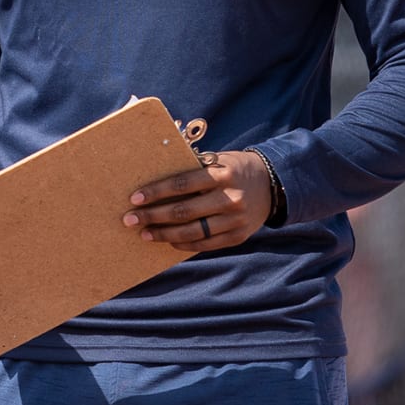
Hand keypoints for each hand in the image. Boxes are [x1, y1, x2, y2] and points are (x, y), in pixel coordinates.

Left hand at [124, 149, 272, 252]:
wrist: (274, 184)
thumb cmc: (234, 169)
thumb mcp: (218, 160)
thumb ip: (193, 169)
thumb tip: (156, 178)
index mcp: (222, 174)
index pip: (182, 184)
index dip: (156, 192)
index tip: (135, 198)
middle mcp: (230, 198)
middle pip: (184, 211)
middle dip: (153, 216)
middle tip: (130, 219)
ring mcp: (236, 220)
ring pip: (193, 232)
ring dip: (164, 234)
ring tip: (145, 234)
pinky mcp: (238, 236)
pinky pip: (206, 244)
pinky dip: (185, 244)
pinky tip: (169, 241)